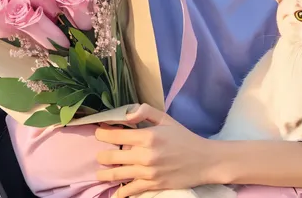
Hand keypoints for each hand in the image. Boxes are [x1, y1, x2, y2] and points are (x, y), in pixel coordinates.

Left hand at [95, 103, 217, 196]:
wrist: (204, 160)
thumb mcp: (167, 119)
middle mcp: (145, 155)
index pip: (118, 135)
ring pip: (118, 174)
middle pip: (114, 156)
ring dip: (105, 174)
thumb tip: (128, 114)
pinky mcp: (153, 185)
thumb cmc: (184, 137)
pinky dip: (121, 193)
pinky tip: (116, 193)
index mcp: (149, 136)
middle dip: (103, 155)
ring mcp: (148, 172)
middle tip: (99, 155)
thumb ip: (146, 112)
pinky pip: (131, 190)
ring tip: (99, 174)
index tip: (98, 133)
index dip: (104, 134)